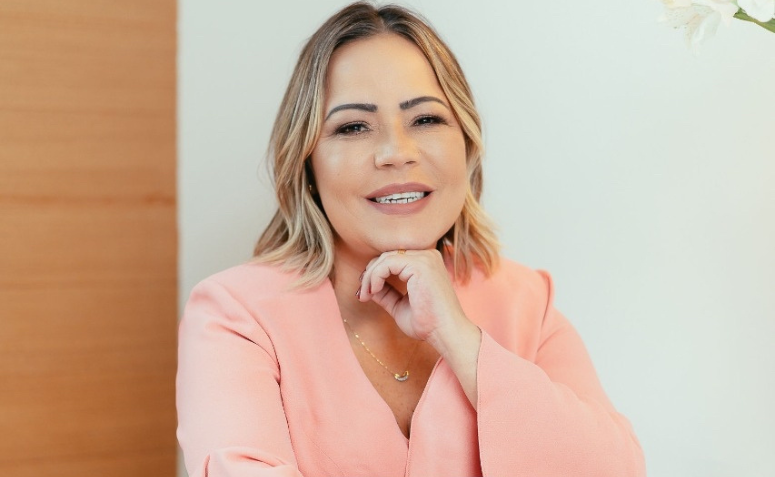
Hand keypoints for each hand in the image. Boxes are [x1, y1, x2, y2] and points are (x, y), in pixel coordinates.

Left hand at [357, 248, 481, 405]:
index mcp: (427, 262)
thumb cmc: (428, 324)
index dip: (376, 273)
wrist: (446, 334)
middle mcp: (428, 256)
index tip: (365, 292)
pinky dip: (375, 277)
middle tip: (362, 294)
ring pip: (385, 258)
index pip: (394, 259)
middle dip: (370, 274)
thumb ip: (386, 294)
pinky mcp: (420, 265)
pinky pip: (387, 264)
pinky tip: (374, 291)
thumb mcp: (400, 306)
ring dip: (370, 277)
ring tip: (366, 295)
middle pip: (388, 256)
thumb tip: (368, 287)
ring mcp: (425, 258)